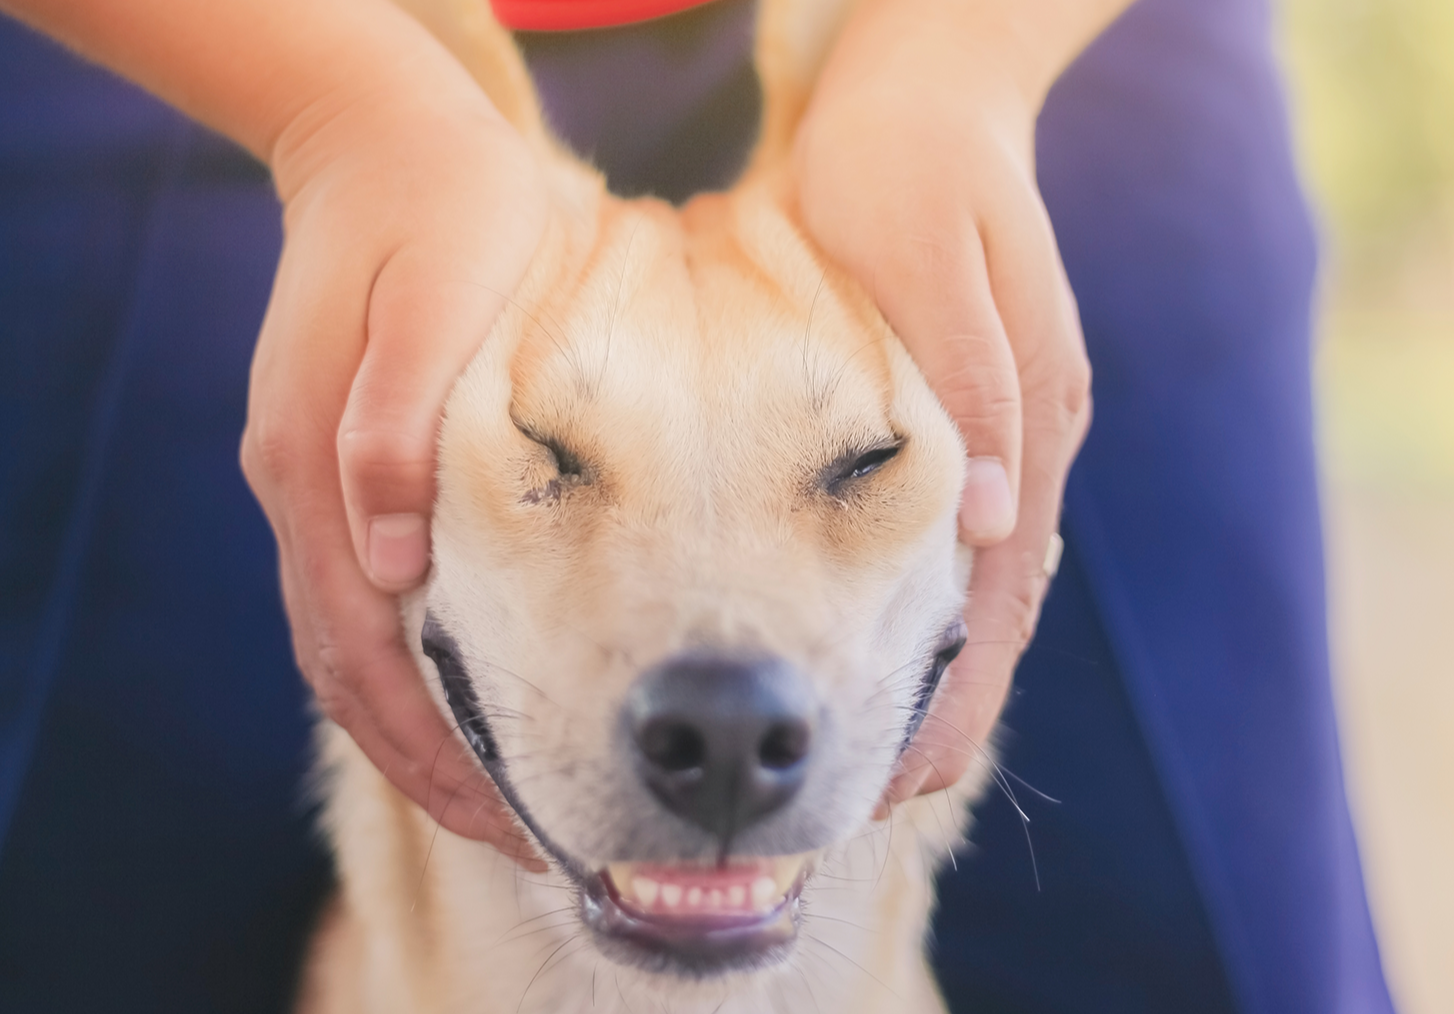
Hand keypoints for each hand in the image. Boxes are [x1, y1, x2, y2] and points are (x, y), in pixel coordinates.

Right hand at [240, 65, 549, 866]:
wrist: (385, 140)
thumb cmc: (442, 215)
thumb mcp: (433, 301)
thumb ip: (394, 434)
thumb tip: (390, 568)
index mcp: (321, 468)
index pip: (364, 654)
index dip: (433, 750)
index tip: (514, 816)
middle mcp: (305, 491)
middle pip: (350, 676)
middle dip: (431, 773)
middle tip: (528, 841)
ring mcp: (315, 482)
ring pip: (351, 649)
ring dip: (418, 735)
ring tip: (504, 800)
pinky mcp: (340, 465)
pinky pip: (365, 600)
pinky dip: (410, 672)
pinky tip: (471, 699)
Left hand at [792, 11, 1093, 805]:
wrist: (937, 91)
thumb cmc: (907, 171)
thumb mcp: (926, 259)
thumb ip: (972, 388)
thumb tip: (985, 525)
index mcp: (1024, 419)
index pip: (992, 601)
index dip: (951, 700)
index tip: (899, 785)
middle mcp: (1029, 441)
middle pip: (996, 613)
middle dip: (946, 715)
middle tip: (878, 807)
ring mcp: (1014, 431)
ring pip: (983, 587)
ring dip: (942, 677)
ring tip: (883, 761)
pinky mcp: (987, 415)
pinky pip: (966, 543)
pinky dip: (934, 613)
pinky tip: (898, 647)